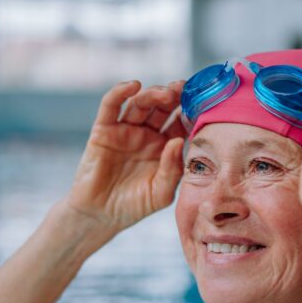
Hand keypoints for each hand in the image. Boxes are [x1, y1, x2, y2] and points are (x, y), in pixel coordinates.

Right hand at [65, 80, 187, 233]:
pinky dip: (120, 92)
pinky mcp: (103, 130)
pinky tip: (133, 86)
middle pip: (162, 107)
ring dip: (153, 93)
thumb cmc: (133, 206)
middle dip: (174, 96)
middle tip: (184, 89)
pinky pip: (111, 106)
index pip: (180, 123)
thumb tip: (179, 141)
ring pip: (140, 103)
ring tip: (165, 93)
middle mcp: (146, 135)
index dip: (189, 112)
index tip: (201, 103)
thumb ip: (172, 170)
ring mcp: (125, 131)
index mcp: (164, 148)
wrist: (100, 216)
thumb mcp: (161, 193)